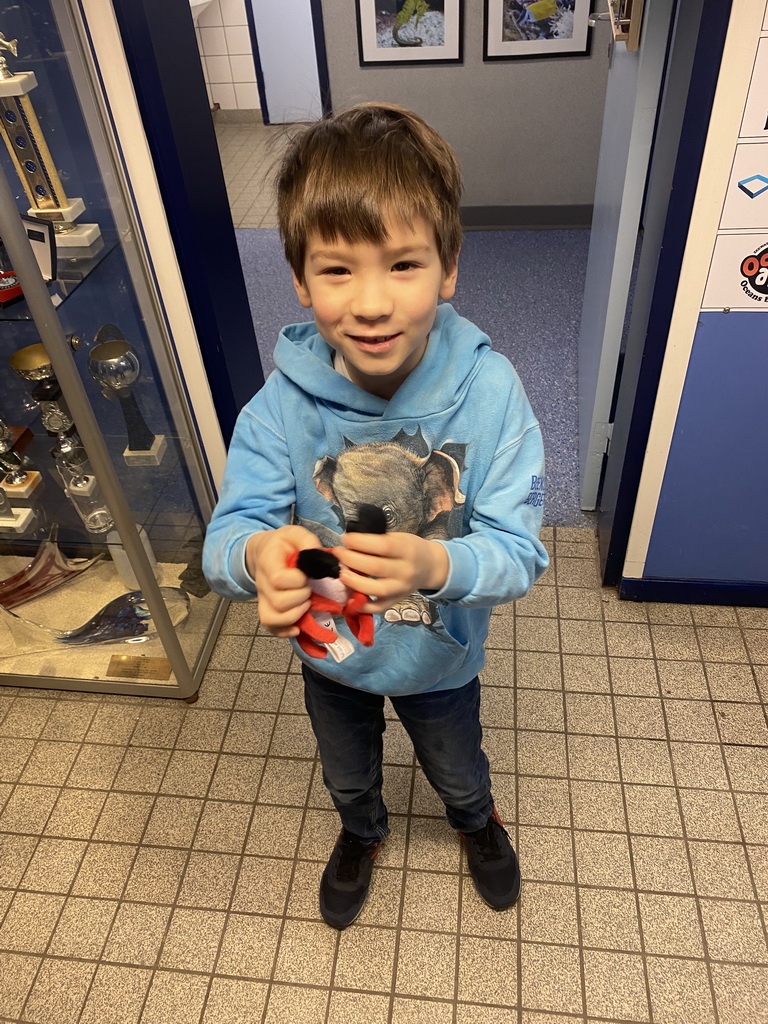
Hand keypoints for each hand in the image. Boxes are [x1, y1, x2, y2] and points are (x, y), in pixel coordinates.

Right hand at [246, 525, 320, 637]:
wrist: (265, 551)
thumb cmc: (284, 544)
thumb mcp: (296, 533)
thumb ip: (308, 542)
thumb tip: (319, 558)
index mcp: (268, 562)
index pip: (278, 579)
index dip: (297, 580)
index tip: (307, 575)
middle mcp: (262, 584)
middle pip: (279, 602)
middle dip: (301, 598)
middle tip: (310, 589)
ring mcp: (264, 599)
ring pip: (272, 618)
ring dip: (295, 616)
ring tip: (307, 605)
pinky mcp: (267, 609)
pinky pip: (270, 627)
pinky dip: (285, 631)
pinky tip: (298, 628)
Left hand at [334, 531, 448, 613]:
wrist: (430, 567)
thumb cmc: (410, 548)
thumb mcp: (399, 538)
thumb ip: (379, 540)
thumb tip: (350, 543)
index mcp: (407, 550)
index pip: (383, 546)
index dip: (361, 542)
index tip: (346, 538)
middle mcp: (406, 571)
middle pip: (375, 567)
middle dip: (351, 560)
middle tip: (338, 553)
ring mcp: (401, 589)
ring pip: (376, 590)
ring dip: (354, 582)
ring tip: (341, 573)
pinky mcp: (396, 601)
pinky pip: (378, 608)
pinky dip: (362, 606)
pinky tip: (349, 598)